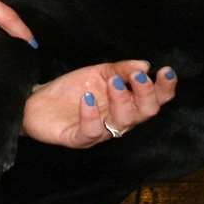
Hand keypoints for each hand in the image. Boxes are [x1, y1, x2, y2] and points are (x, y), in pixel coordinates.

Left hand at [23, 60, 177, 147]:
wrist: (38, 102)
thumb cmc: (73, 89)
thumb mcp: (98, 72)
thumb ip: (121, 69)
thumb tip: (145, 64)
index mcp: (127, 103)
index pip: (154, 100)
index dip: (164, 88)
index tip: (166, 71)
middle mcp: (118, 119)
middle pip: (144, 114)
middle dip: (146, 95)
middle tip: (138, 77)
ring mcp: (100, 131)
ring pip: (121, 123)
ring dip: (121, 101)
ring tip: (114, 82)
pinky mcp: (78, 139)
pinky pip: (90, 132)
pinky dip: (91, 115)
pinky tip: (87, 98)